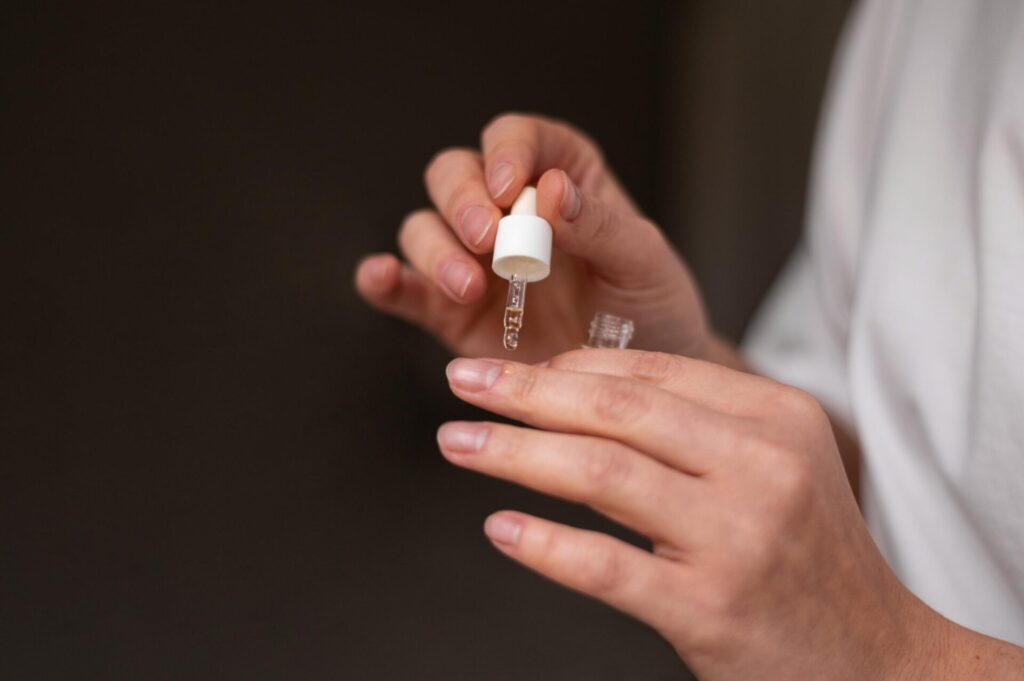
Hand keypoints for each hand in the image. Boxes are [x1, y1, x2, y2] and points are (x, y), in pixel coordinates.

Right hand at [355, 113, 707, 362]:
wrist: (635, 385)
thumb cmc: (649, 309)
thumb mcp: (645, 263)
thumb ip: (602, 226)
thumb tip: (554, 190)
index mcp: (560, 177)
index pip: (518, 138)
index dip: (508, 151)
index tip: (513, 186)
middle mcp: (507, 212)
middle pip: (456, 174)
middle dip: (464, 200)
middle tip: (488, 237)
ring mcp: (473, 260)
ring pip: (424, 228)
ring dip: (435, 249)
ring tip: (469, 285)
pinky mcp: (448, 311)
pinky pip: (404, 288)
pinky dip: (385, 280)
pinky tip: (383, 278)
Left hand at [435, 349, 962, 679]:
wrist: (879, 660)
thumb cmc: (807, 557)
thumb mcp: (777, 467)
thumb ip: (699, 425)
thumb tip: (579, 390)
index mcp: (776, 419)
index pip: (651, 374)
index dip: (567, 367)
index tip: (514, 370)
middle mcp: (762, 468)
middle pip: (616, 412)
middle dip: (525, 392)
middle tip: (465, 381)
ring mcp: (737, 539)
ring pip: (601, 474)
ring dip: (514, 454)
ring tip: (458, 443)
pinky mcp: (710, 609)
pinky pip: (607, 566)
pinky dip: (545, 545)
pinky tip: (502, 529)